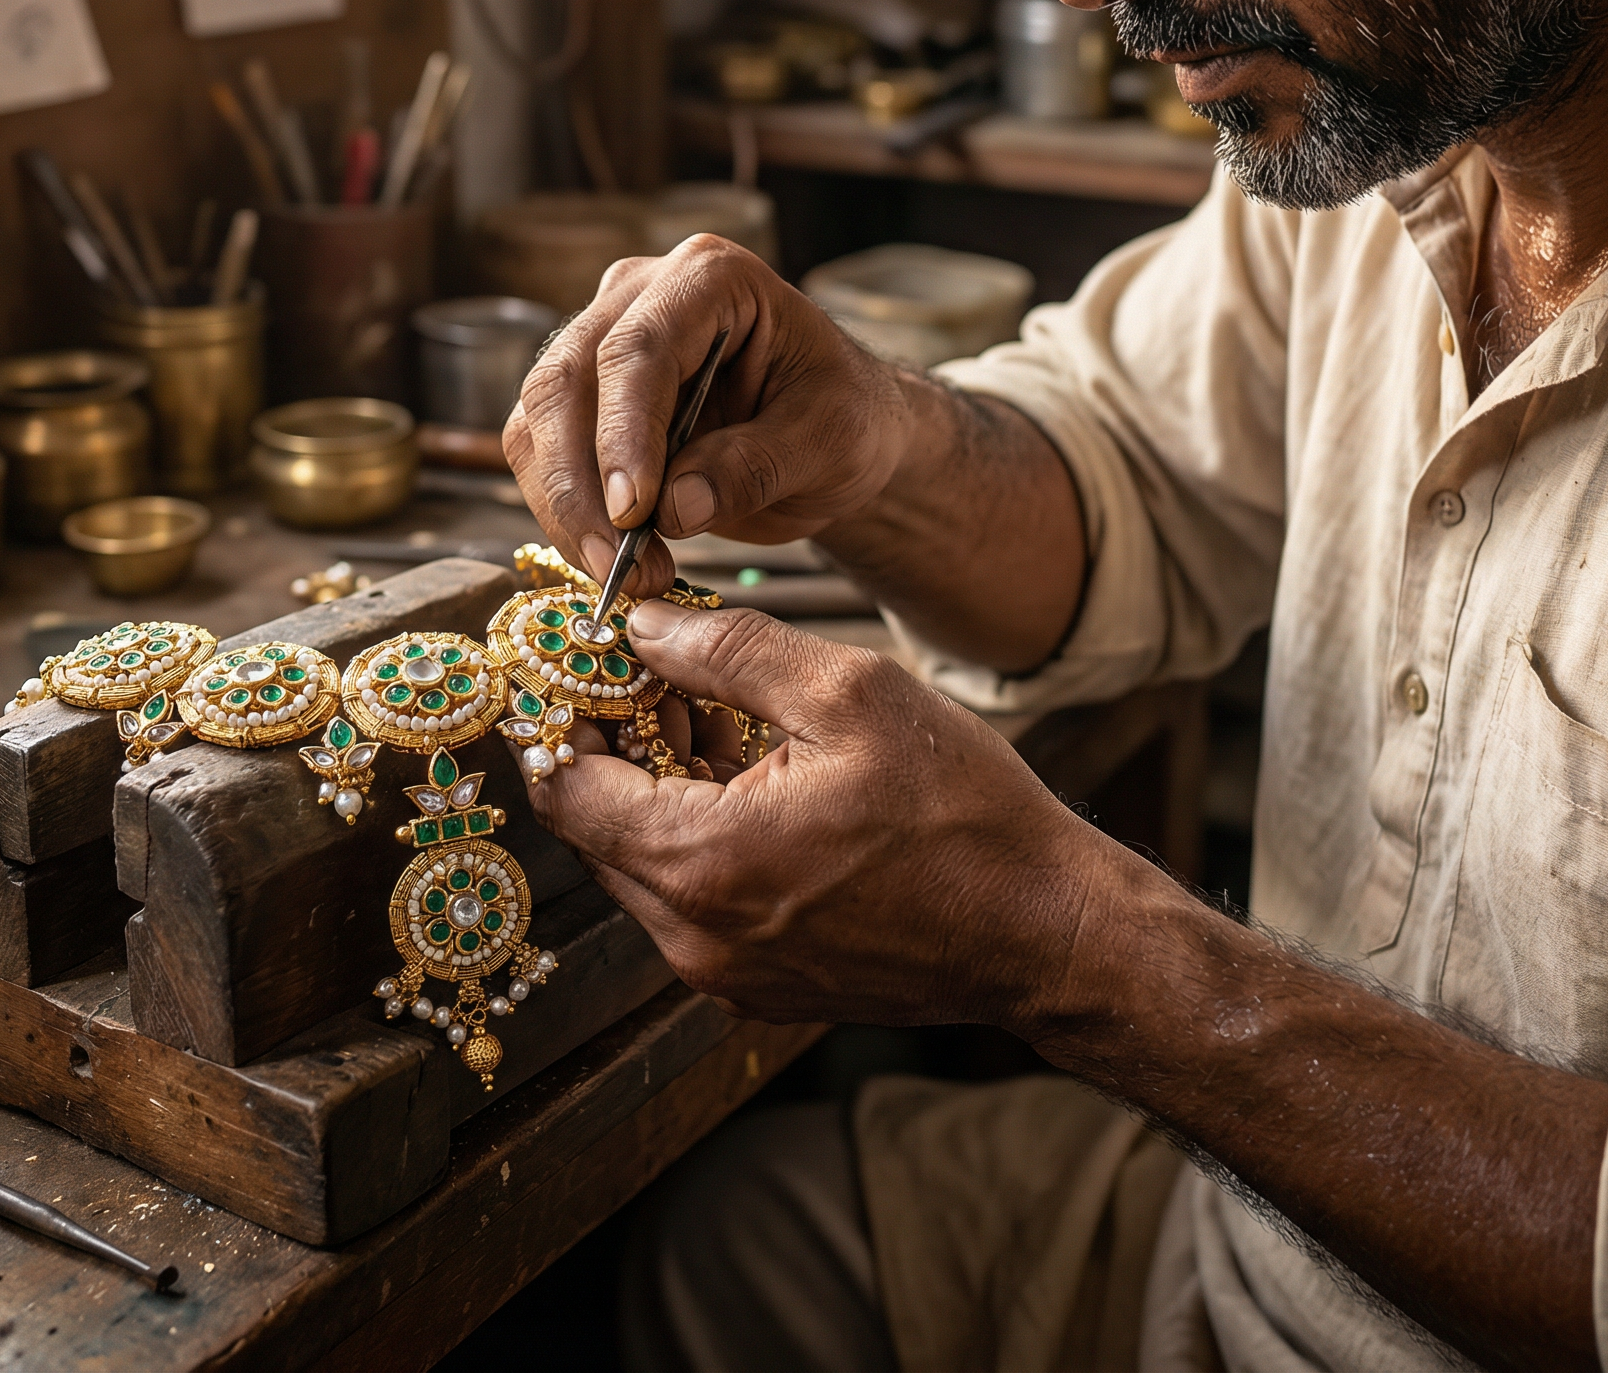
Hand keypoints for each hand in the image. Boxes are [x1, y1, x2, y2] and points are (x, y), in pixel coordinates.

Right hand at [503, 236, 914, 595]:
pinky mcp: (581, 398)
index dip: (625, 432)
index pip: (639, 348)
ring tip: (626, 577)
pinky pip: (542, 454)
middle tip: (617, 566)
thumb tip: (673, 508)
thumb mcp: (831, 441)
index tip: (634, 512)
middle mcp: (639, 295)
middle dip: (580, 484)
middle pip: (566, 380)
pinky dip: (566, 515)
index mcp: (712, 277)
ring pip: (537, 422)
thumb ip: (756, 467)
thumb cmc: (842, 415)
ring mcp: (600, 342)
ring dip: (566, 509)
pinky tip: (613, 561)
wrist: (831, 432)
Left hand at [526, 597, 1113, 1027]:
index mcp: (702, 863)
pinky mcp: (760, 980)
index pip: (565, 788)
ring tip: (718, 708)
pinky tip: (756, 770)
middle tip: (658, 668)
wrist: (1045, 930)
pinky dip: (700, 830)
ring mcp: (726, 970)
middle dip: (614, 740)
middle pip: (595, 826)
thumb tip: (640, 626)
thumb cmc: (961, 812)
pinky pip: (692, 895)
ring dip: (660, 782)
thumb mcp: (848, 693)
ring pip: (644, 860)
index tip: (585, 658)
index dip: (563, 713)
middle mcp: (693, 935)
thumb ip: (728, 651)